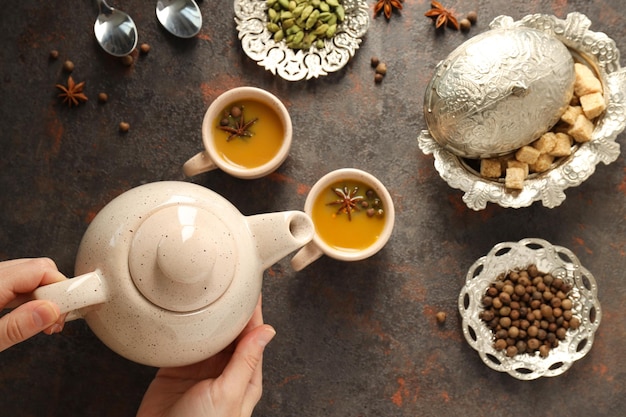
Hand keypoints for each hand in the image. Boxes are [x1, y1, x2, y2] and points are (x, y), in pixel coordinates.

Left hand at [0, 258, 66, 351]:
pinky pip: (17, 283)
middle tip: (55, 321)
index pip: (40, 270)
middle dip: (55, 292)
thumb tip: (51, 310)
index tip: (68, 311)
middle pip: (38, 269)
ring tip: (45, 322)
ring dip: (44, 296)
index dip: (61, 288)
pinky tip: (30, 316)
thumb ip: (16, 327)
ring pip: (29, 275)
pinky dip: (29, 298)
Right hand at [137, 296, 275, 416]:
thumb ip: (245, 361)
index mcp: (244, 376)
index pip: (253, 336)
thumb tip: (267, 331)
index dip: (253, 311)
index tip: (251, 287)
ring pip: (206, 334)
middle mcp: (224, 370)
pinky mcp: (175, 370)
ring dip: (206, 316)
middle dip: (230, 308)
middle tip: (227, 280)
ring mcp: (200, 370)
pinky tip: (182, 313)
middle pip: (230, 331)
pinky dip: (181, 328)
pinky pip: (181, 343)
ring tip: (205, 290)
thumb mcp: (228, 393)